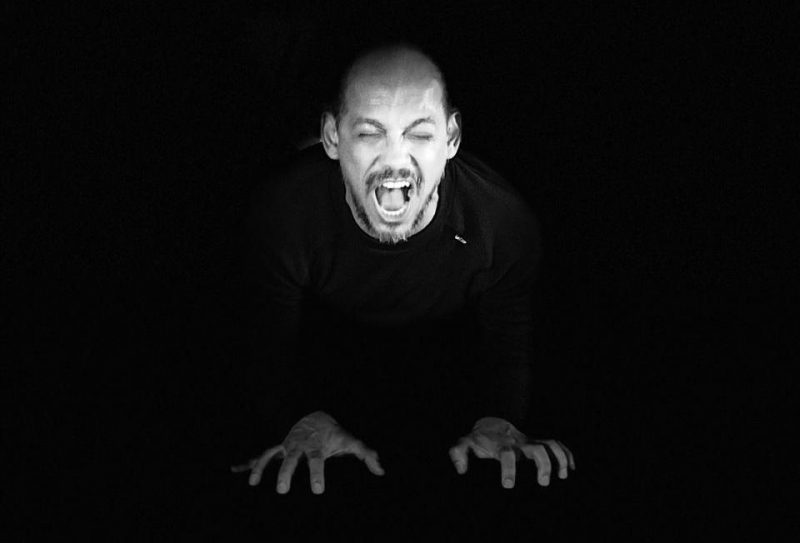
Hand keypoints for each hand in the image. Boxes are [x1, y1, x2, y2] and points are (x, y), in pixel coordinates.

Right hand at [231, 411, 384, 494]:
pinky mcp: (278, 448)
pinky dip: (249, 463)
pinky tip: (235, 470)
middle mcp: (299, 446)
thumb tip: (381, 470)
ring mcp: (286, 446)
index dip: (317, 474)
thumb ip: (366, 455)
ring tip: (254, 482)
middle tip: (283, 490)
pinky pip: (262, 455)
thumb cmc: (334, 432)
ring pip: (273, 456)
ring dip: (262, 468)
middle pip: (291, 459)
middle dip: (286, 473)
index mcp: (316, 446)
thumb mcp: (351, 441)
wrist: (315, 412)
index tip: (318, 490)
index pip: (317, 460)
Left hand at [448, 417, 574, 488]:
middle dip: (543, 465)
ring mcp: (530, 442)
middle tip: (544, 483)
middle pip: (537, 449)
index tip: (509, 485)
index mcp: (501, 446)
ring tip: (562, 476)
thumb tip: (461, 470)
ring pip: (550, 444)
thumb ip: (459, 453)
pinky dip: (565, 454)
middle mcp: (519, 443)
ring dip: (559, 458)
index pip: (507, 455)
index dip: (508, 469)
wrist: (491, 423)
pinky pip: (555, 444)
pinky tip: (570, 468)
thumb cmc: (478, 439)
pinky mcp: (538, 442)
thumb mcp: (465, 444)